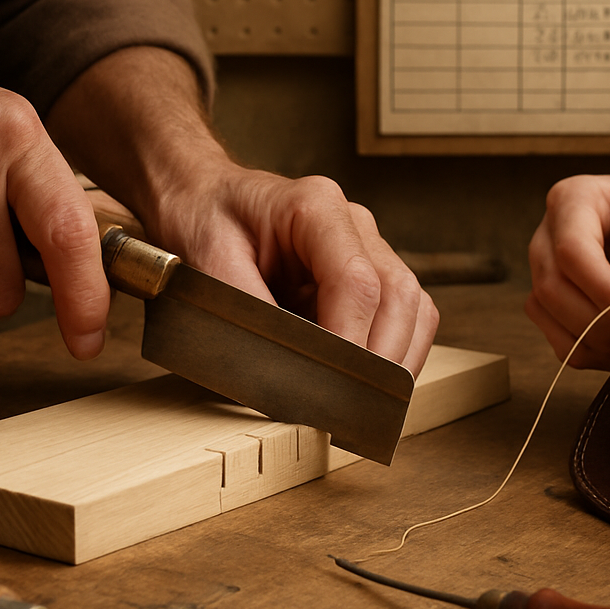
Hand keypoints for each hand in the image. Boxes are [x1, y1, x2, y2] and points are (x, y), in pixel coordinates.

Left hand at [46, 47, 438, 376]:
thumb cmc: (200, 221)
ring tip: (364, 406)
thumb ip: (251, 318)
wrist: (196, 196)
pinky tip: (366, 384)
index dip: (353, 344)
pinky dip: (393, 353)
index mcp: (314, 207)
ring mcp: (366, 246)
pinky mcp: (366, 271)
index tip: (334, 390)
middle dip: (382, 361)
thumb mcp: (209, 267)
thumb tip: (287, 378)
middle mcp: (352, 223)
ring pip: (413, 306)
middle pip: (399, 295)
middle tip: (353, 412)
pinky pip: (402, 314)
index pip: (358, 282)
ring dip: (396, 361)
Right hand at [525, 152, 609, 368]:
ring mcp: (544, 271)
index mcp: (574, 199)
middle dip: (600, 318)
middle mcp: (548, 235)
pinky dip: (592, 351)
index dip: (603, 288)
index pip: (570, 250)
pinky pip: (558, 338)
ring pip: (547, 315)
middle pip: (552, 286)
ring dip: (595, 338)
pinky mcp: (551, 304)